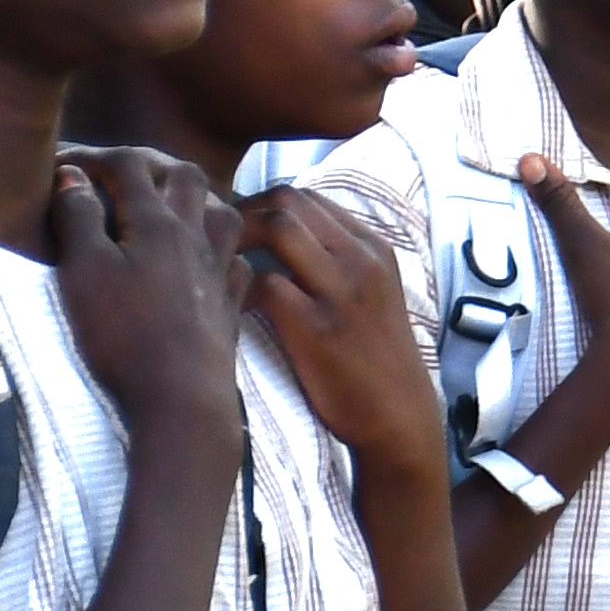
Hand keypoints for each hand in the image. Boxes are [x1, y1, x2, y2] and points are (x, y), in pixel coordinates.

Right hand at [52, 148, 244, 431]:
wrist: (181, 398)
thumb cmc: (123, 334)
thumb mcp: (84, 270)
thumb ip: (79, 217)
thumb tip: (74, 175)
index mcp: (159, 220)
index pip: (129, 164)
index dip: (93, 156)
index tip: (61, 164)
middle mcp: (198, 234)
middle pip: (184, 174)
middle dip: (148, 164)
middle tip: (114, 174)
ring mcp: (221, 266)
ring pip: (219, 208)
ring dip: (190, 196)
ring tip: (160, 205)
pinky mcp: (231, 301)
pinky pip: (233, 253)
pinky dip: (215, 241)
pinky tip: (201, 254)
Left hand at [240, 190, 445, 485]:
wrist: (399, 414)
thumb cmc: (375, 355)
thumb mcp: (372, 293)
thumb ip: (336, 260)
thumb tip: (279, 233)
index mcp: (374, 248)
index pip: (307, 196)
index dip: (260, 202)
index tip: (232, 226)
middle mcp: (362, 260)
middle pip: (288, 200)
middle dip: (239, 210)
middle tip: (210, 239)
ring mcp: (341, 292)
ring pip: (277, 226)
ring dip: (234, 235)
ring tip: (211, 261)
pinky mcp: (317, 329)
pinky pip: (263, 282)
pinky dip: (236, 283)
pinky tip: (223, 301)